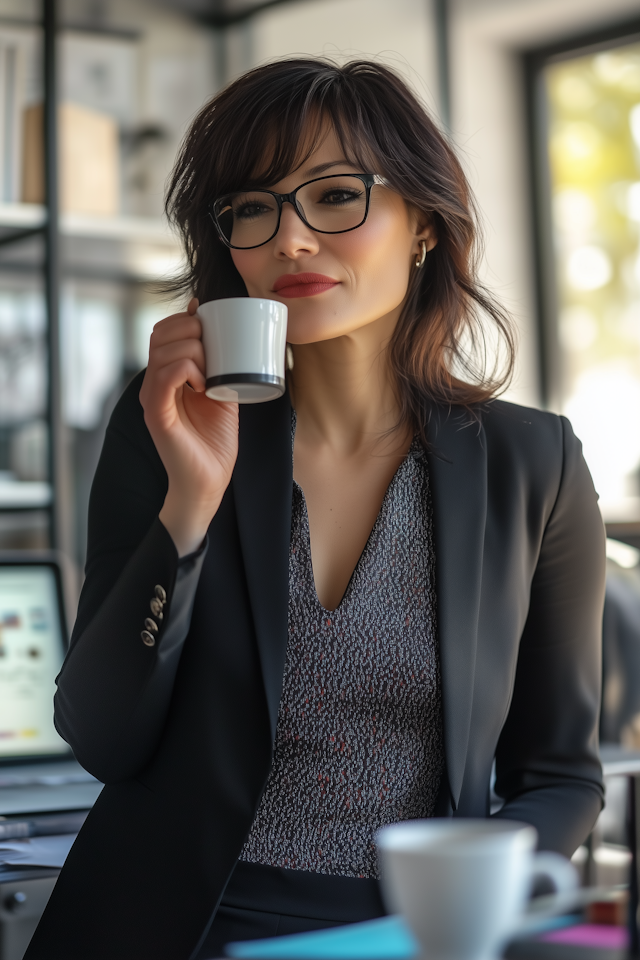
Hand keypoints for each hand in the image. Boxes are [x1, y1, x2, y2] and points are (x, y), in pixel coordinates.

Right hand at [139, 298, 238, 556]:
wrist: (208, 481)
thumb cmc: (214, 442)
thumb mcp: (223, 393)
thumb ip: (222, 366)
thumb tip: (228, 333)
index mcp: (166, 375)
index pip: (164, 330)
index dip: (186, 320)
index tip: (212, 328)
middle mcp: (153, 383)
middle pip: (160, 333)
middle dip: (191, 330)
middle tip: (213, 352)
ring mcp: (153, 397)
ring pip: (164, 350)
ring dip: (194, 351)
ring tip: (210, 373)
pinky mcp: (157, 413)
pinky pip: (164, 376)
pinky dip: (186, 370)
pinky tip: (202, 384)